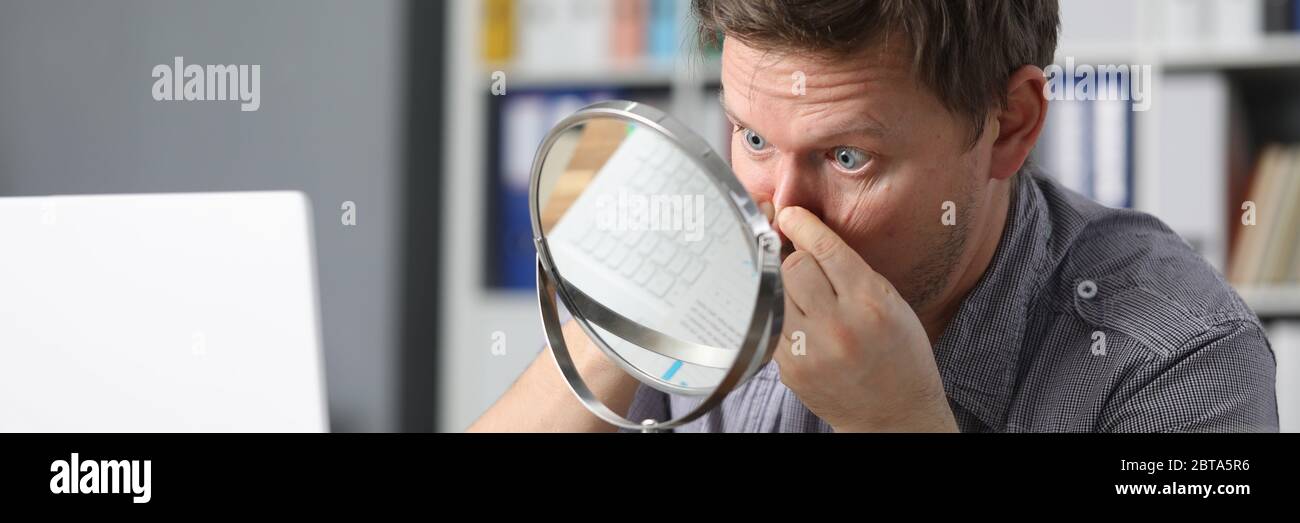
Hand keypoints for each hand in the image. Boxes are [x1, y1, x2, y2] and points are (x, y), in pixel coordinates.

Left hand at [770, 206, 957, 431]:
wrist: (894, 415)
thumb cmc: (900, 355)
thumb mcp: (891, 303)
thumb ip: (852, 270)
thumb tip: (807, 234)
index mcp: (870, 303)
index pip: (823, 248)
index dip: (801, 224)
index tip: (789, 214)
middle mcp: (839, 325)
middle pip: (792, 266)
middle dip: (794, 256)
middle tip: (799, 258)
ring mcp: (811, 349)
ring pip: (775, 292)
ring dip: (782, 284)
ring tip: (798, 289)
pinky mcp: (790, 369)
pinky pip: (772, 323)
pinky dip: (780, 315)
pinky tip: (799, 319)